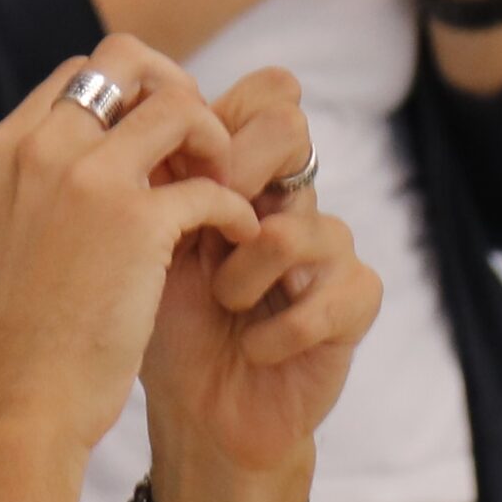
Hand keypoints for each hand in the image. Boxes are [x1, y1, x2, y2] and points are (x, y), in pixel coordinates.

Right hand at [0, 35, 263, 460]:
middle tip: (200, 143)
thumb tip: (98, 148)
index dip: (133, 91)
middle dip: (176, 89)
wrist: (21, 400)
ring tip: (227, 184)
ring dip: (215, 140)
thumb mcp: (7, 229)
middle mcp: (42, 146)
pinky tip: (238, 234)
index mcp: (5, 147)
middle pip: (127, 60)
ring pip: (177, 107)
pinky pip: (211, 184)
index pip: (80, 70)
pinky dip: (236, 207)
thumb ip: (41, 179)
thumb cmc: (22, 332)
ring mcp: (87, 177)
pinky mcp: (135, 221)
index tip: (160, 135)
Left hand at [141, 69, 380, 485]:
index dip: (221, 117)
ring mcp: (330, 246)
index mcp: (246, 167)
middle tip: (198, 234)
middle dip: (234, 174)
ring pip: (291, 226)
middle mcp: (293, 194)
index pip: (267, 92)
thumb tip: (153, 110)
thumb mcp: (147, 235)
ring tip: (221, 305)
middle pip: (291, 127)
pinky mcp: (354, 301)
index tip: (173, 169)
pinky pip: (326, 295)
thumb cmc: (167, 316)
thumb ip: (158, 170)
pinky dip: (273, 333)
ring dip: (239, 279)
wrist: (197, 409)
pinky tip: (253, 349)